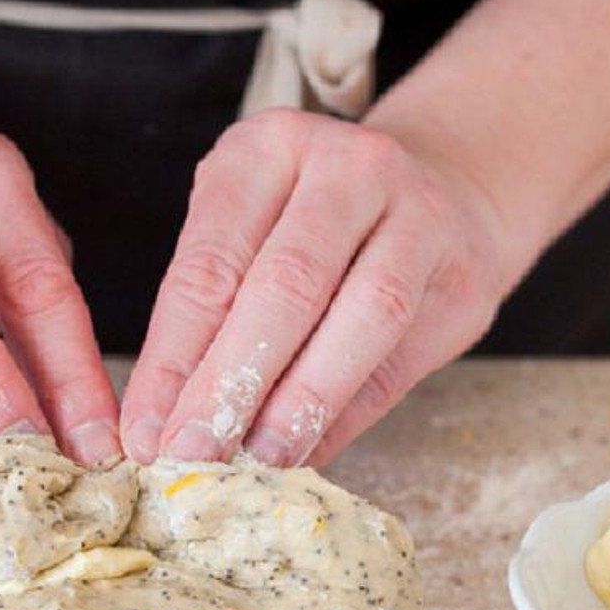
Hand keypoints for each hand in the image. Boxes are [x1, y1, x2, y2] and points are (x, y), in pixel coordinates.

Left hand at [120, 109, 514, 467]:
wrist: (444, 186)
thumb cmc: (311, 221)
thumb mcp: (247, 230)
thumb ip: (210, 312)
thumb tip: (164, 426)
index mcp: (268, 148)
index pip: (209, 264)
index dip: (172, 357)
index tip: (144, 432)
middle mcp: (349, 166)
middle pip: (286, 286)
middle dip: (233, 383)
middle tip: (192, 455)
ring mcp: (421, 212)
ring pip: (364, 316)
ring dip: (303, 401)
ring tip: (258, 461)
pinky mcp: (465, 274)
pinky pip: (402, 357)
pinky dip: (349, 413)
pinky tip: (308, 451)